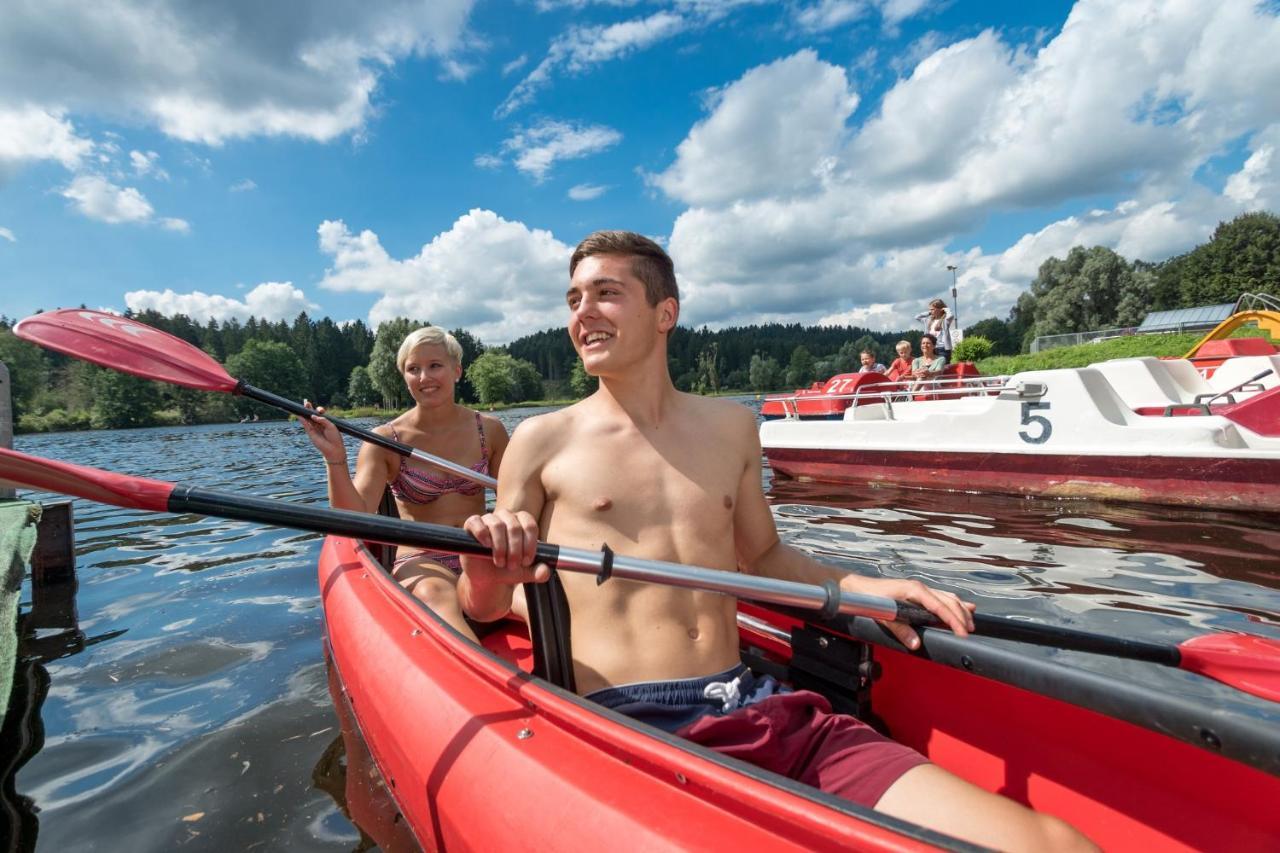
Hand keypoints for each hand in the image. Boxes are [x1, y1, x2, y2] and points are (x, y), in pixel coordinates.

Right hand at [299, 399, 344, 464]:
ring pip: (308, 419)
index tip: (320, 410)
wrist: (334, 448)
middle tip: (306, 402)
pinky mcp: (310, 433)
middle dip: (309, 408)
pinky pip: (305, 425)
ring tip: (302, 406)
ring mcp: (314, 428)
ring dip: (304, 413)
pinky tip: (300, 415)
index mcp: (326, 422)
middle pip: (312, 414)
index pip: (321, 413)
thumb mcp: (330, 426)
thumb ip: (322, 420)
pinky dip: (302, 420)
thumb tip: (312, 415)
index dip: (319, 410)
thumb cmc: (334, 437)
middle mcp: (319, 424)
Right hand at [461, 509, 550, 587]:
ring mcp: (489, 519)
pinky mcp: (472, 524)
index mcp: (522, 522)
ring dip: (500, 547)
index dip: (530, 544)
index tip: (526, 561)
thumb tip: (545, 571)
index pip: (530, 525)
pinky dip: (482, 533)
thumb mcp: (525, 573)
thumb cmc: (508, 569)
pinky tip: (486, 546)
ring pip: (497, 525)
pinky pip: (476, 522)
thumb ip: (538, 572)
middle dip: (515, 550)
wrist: (487, 577)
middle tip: (512, 565)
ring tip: (500, 562)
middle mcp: (506, 516)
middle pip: (514, 527)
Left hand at [840, 574, 974, 649]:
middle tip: (970, 631)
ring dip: (960, 609)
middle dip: (961, 616)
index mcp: (914, 590)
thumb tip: (916, 643)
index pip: (940, 606)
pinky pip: (940, 597)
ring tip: (970, 622)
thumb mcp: (883, 615)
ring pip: (947, 597)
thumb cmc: (868, 598)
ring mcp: (919, 589)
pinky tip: (961, 606)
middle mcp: (919, 588)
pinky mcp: (917, 592)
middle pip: (948, 600)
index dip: (953, 620)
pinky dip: (953, 603)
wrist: (857, 588)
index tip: (963, 633)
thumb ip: (900, 629)